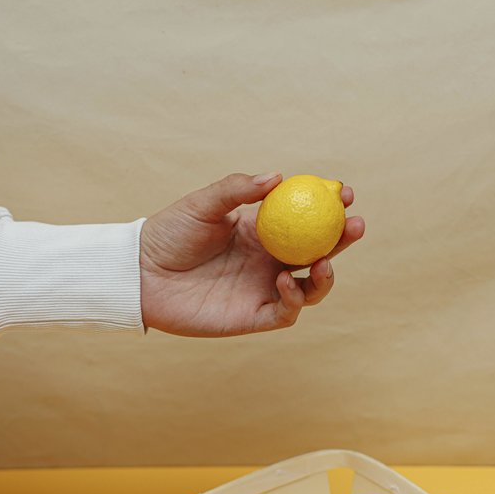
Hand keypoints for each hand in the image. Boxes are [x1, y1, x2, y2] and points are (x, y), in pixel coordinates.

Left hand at [139, 172, 364, 336]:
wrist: (140, 275)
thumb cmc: (169, 234)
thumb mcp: (202, 204)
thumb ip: (237, 189)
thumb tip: (277, 177)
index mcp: (262, 230)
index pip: (305, 218)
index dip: (329, 206)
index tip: (344, 192)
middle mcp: (269, 260)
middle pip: (318, 251)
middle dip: (342, 239)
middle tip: (355, 223)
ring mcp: (264, 289)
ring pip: (311, 287)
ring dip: (325, 275)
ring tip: (321, 261)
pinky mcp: (254, 316)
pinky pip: (286, 311)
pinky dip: (294, 298)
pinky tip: (284, 281)